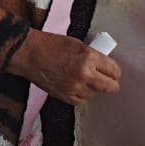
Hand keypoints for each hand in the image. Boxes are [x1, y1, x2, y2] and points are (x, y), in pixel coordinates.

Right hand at [6, 28, 121, 104]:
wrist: (29, 54)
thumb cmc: (51, 45)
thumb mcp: (78, 45)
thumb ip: (93, 56)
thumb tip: (104, 66)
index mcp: (89, 57)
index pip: (114, 70)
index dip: (115, 71)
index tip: (114, 72)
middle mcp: (84, 74)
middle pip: (110, 87)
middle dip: (111, 83)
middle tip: (109, 80)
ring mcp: (74, 87)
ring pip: (94, 94)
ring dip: (93, 88)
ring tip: (87, 80)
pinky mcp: (64, 96)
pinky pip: (80, 100)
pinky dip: (81, 94)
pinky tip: (77, 86)